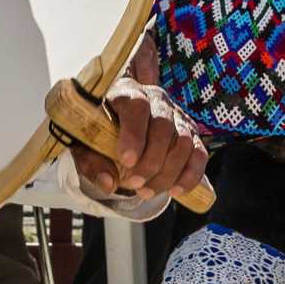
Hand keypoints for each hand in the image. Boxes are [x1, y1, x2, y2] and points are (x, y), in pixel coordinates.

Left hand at [69, 36, 206, 199]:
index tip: (126, 161)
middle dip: (150, 161)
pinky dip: (190, 175)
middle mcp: (155, 98)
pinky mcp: (190, 133)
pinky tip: (175, 191)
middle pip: (163, 126)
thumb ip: (92, 161)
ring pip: (183, 141)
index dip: (134, 135)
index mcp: (125, 92)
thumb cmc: (97, 129)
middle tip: (134, 183)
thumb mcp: (84, 143)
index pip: (137, 106)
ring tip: (146, 190)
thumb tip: (108, 183)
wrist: (115, 119)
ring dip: (168, 172)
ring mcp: (176, 114)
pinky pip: (200, 153)